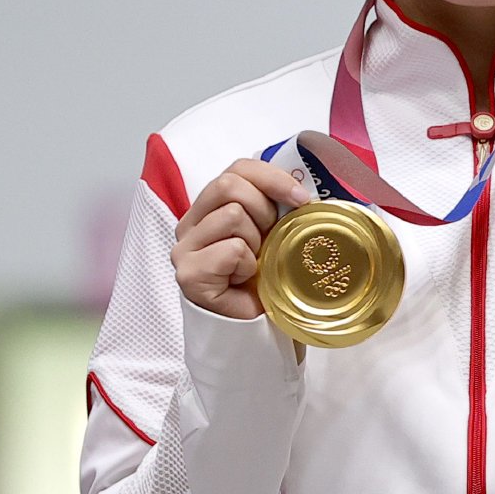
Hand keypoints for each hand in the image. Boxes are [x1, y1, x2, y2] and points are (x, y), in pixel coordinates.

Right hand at [171, 158, 307, 319]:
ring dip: (256, 241)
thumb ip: (279, 205)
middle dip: (264, 210)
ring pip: (232, 215)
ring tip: (253, 263)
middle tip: (270, 238)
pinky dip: (247, 265)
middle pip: (229, 184)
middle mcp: (190, 223)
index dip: (273, 177)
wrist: (255, 325)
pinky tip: (243, 280)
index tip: (301, 199)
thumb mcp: (274, 232)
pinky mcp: (189, 273)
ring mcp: (185, 249)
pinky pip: (232, 249)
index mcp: (211, 207)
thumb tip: (310, 186)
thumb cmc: (264, 277)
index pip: (238, 168)